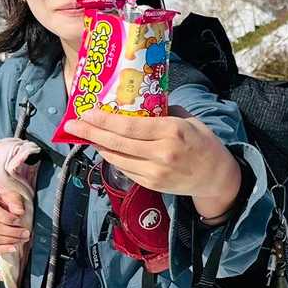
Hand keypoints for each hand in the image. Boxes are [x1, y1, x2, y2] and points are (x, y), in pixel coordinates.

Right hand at [0, 190, 29, 254]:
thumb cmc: (1, 203)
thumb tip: (19, 211)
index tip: (20, 222)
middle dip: (13, 233)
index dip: (9, 219)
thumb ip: (15, 201)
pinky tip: (13, 248)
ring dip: (10, 242)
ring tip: (22, 240)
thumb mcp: (10, 196)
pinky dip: (1, 250)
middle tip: (26, 234)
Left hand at [63, 107, 239, 206]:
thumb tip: (134, 102)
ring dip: (98, 146)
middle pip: (117, 143)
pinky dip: (112, 157)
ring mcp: (155, 172)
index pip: (130, 127)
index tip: (86, 113)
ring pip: (117, 158)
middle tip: (71, 125)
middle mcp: (161, 153)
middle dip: (91, 133)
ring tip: (85, 134)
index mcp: (171, 131)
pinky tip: (104, 148)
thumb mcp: (187, 120)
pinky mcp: (152, 185)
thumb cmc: (202, 142)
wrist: (216, 177)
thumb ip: (162, 112)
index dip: (105, 120)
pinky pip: (125, 169)